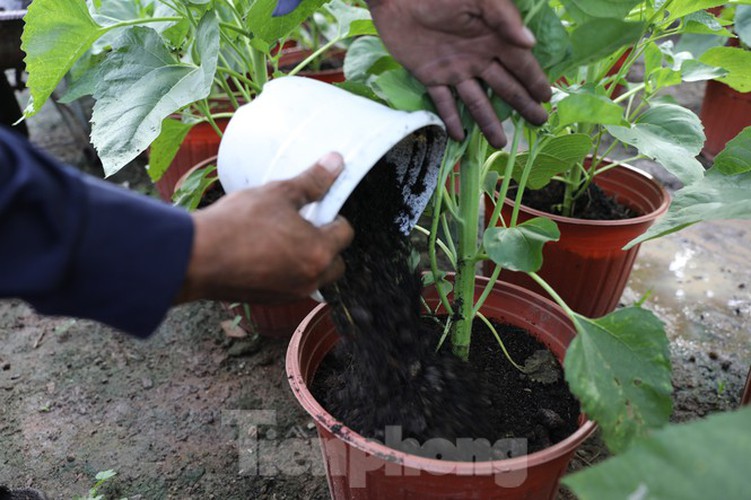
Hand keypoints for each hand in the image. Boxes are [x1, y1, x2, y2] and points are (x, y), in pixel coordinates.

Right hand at [176, 153, 353, 303]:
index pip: (345, 232)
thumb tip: (335, 164)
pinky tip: (266, 254)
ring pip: (314, 276)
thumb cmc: (236, 225)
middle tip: (304, 224)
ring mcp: (290, 293)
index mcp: (319, 252)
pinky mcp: (270, 300)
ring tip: (284, 238)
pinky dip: (287, 272)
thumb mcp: (278, 193)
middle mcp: (310, 279)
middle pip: (336, 261)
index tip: (318, 207)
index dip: (333, 215)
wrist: (196, 257)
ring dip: (307, 259)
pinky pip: (291, 285)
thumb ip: (312, 182)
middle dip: (326, 243)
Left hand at [368, 0, 550, 147]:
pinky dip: (451, 119)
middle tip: (538, 122)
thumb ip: (503, 17)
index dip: (534, 80)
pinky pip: (443, 102)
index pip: (520, 64)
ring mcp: (454, 69)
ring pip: (476, 101)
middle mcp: (477, 57)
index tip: (547, 97)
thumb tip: (530, 43)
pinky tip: (460, 136)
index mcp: (492, 37)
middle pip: (504, 86)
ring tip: (500, 143)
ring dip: (488, 121)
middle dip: (522, 104)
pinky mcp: (430, 76)